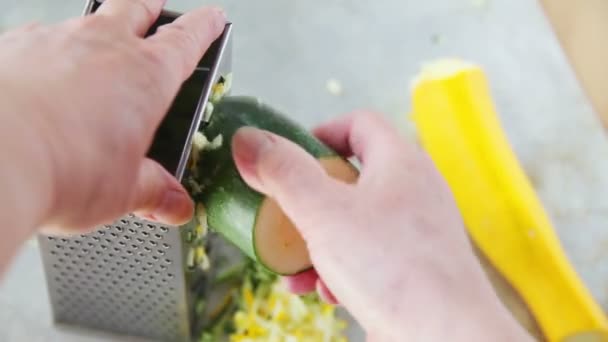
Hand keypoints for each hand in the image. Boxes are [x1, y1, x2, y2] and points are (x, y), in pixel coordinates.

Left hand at [0, 0, 224, 235]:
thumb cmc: (62, 168)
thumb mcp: (123, 191)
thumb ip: (154, 192)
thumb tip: (174, 203)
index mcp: (147, 77)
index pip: (188, 40)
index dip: (205, 26)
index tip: (213, 17)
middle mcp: (104, 46)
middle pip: (136, 8)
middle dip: (151, 5)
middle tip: (156, 5)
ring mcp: (56, 40)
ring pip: (87, 20)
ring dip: (97, 27)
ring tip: (95, 43)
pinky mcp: (13, 47)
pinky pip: (37, 38)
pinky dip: (46, 50)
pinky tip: (41, 73)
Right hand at [231, 113, 530, 340]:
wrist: (446, 338)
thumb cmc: (391, 267)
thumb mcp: (323, 212)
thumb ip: (283, 173)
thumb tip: (247, 139)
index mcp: (400, 162)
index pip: (359, 123)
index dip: (320, 132)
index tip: (288, 157)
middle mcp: (414, 191)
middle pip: (350, 177)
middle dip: (309, 199)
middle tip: (283, 214)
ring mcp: (417, 232)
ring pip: (354, 222)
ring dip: (317, 241)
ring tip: (295, 266)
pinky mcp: (415, 268)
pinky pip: (368, 256)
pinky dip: (339, 269)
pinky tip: (323, 292)